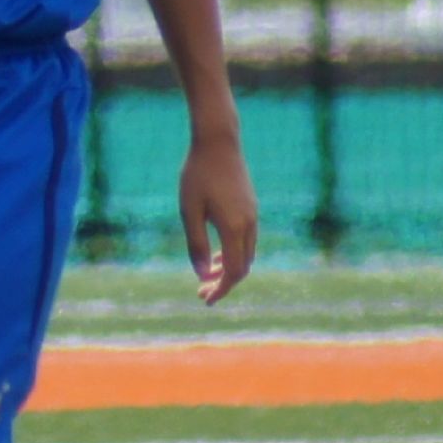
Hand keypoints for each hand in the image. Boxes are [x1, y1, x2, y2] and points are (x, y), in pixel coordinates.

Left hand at [180, 130, 258, 304]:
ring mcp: (252, 215)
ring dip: (228, 269)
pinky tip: (216, 255)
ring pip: (246, 254)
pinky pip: (247, 241)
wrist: (219, 142)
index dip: (220, 289)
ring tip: (206, 276)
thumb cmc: (198, 175)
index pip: (232, 271)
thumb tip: (201, 274)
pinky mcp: (251, 207)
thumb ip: (196, 244)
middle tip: (201, 292)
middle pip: (242, 267)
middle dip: (223, 283)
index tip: (205, 300)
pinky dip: (233, 254)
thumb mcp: (190, 211)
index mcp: (234, 228)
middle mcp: (249, 224)